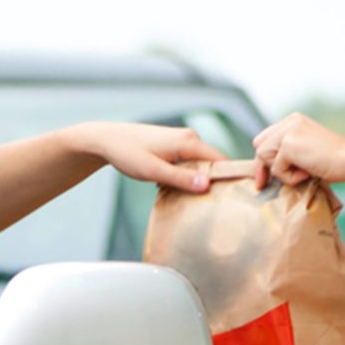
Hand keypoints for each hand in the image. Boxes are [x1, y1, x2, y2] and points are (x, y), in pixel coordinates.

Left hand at [73, 122, 224, 191]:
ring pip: (202, 164)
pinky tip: (183, 191)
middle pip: (214, 163)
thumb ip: (181, 178)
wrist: (107, 140)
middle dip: (216, 182)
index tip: (237, 197)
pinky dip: (190, 176)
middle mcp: (190, 138)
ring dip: (201, 181)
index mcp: (189, 142)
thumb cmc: (127, 153)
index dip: (232, 178)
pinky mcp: (175, 146)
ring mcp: (183, 141)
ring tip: (201, 201)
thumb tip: (207, 185)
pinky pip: (191, 163)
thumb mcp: (154, 171)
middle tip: (218, 206)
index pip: (222, 161)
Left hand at [253, 113, 344, 189]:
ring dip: (281, 172)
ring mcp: (288, 130)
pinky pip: (276, 168)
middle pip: (259, 144)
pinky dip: (290, 177)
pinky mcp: (288, 144)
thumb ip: (287, 153)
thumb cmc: (334, 162)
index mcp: (293, 121)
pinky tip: (309, 171)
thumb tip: (262, 170)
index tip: (264, 179)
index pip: (265, 139)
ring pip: (264, 157)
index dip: (264, 159)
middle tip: (270, 182)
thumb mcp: (305, 152)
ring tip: (304, 171)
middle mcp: (289, 121)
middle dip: (263, 165)